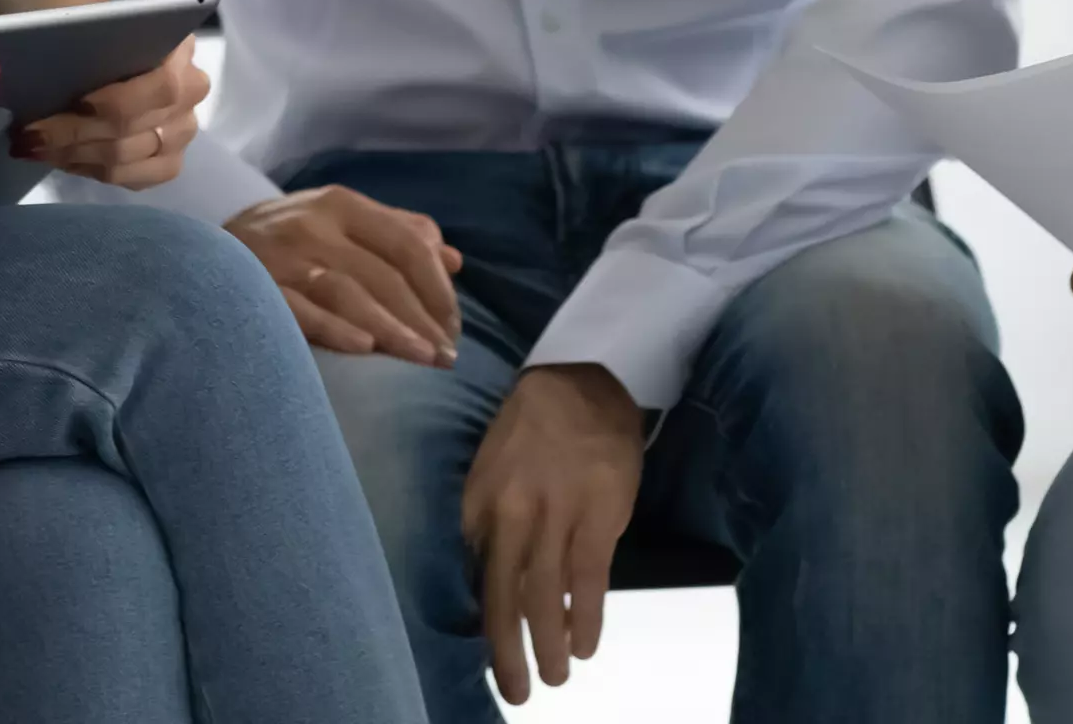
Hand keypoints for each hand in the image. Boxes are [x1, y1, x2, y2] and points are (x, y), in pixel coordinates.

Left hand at [14, 36, 209, 186]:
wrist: (118, 51)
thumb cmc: (100, 35)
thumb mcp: (86, 23)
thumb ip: (65, 37)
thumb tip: (8, 65)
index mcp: (180, 49)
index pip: (159, 87)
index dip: (113, 101)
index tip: (71, 102)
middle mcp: (192, 91)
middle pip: (130, 127)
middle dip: (71, 133)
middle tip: (28, 134)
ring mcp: (184, 131)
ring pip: (124, 158)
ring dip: (73, 155)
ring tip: (34, 149)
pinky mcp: (170, 162)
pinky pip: (131, 179)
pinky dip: (91, 171)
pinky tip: (63, 160)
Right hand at [228, 186, 463, 365]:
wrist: (199, 253)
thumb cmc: (286, 240)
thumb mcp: (338, 220)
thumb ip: (397, 233)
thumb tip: (454, 260)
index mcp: (342, 205)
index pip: (407, 243)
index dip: (437, 287)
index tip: (455, 326)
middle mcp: (314, 224)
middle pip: (383, 274)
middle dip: (422, 318)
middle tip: (446, 357)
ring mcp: (281, 256)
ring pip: (349, 292)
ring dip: (391, 330)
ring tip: (421, 359)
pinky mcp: (253, 287)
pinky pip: (300, 311)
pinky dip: (334, 329)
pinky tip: (364, 351)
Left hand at [459, 364, 643, 703]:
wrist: (584, 380)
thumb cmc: (533, 429)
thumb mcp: (490, 468)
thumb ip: (486, 520)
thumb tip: (487, 576)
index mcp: (479, 502)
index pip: (474, 576)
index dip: (479, 623)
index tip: (487, 658)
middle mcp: (512, 513)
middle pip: (504, 598)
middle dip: (508, 653)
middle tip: (516, 692)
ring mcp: (557, 515)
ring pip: (548, 596)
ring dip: (550, 645)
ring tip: (554, 678)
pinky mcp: (599, 516)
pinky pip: (590, 580)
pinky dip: (586, 618)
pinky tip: (585, 645)